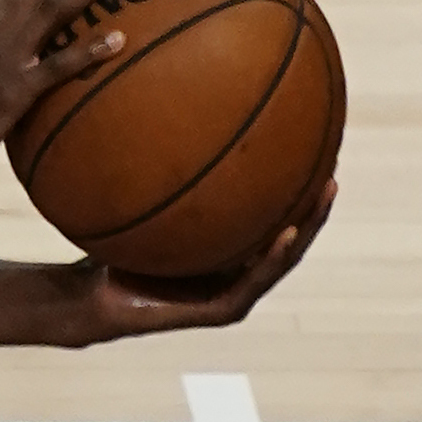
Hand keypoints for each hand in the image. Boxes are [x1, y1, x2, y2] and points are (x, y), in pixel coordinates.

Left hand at [63, 179, 337, 345]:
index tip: (312, 156)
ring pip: (281, 261)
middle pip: (286, 238)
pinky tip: (286, 234)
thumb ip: (149, 168)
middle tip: (332, 175)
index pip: (267, 219)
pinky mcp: (219, 311)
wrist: (89, 295)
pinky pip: (253, 283)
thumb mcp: (132, 199)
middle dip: (312, 209)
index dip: (291, 194)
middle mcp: (233, 270)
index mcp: (224, 249)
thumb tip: (149, 109)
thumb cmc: (108, 243)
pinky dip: (272, 260)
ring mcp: (230, 293)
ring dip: (306, 231)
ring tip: (323, 197)